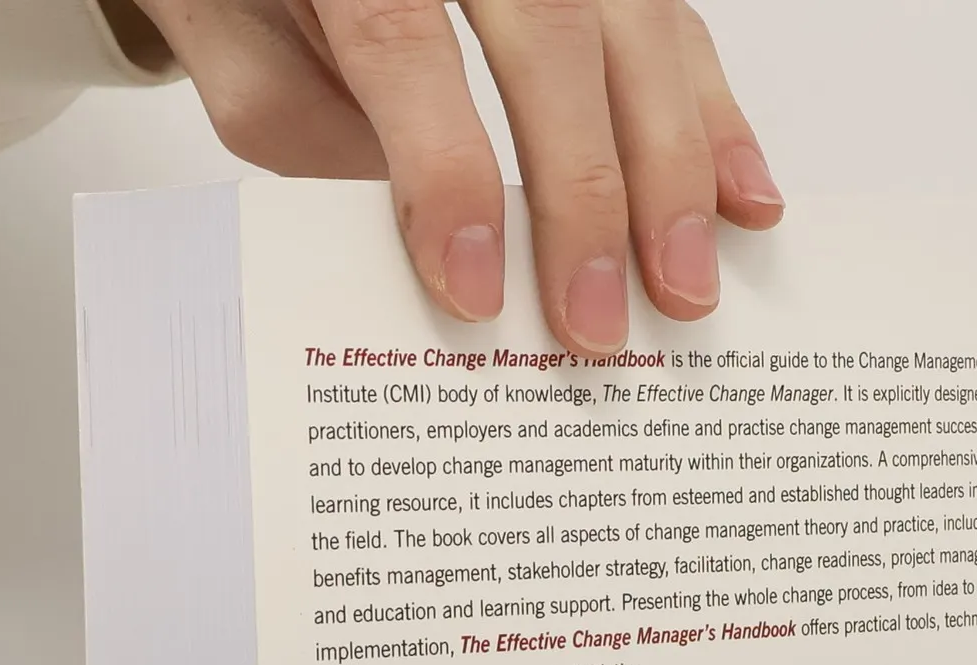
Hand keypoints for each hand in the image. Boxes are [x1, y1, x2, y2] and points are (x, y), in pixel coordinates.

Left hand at [106, 0, 782, 355]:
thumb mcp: (232, 52)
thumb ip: (306, 134)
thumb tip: (431, 236)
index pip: (404, 45)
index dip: (445, 172)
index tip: (472, 287)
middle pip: (553, 39)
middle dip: (586, 194)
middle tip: (597, 322)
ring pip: (638, 31)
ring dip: (674, 169)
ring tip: (686, 283)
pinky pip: (677, 26)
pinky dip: (717, 116)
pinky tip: (743, 197)